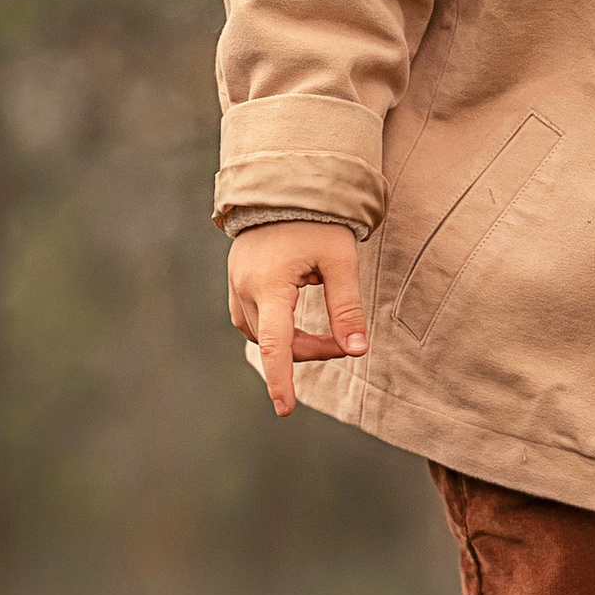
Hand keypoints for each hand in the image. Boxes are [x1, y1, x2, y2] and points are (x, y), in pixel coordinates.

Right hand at [227, 221, 366, 418]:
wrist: (282, 185)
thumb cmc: (316, 220)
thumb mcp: (340, 260)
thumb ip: (347, 307)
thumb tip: (358, 350)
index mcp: (269, 284)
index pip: (274, 344)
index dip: (280, 380)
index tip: (286, 409)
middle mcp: (245, 288)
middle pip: (275, 342)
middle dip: (311, 350)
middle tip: (346, 343)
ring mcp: (236, 285)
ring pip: (261, 334)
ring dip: (291, 342)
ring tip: (326, 333)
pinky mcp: (236, 281)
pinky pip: (251, 320)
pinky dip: (275, 329)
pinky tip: (294, 320)